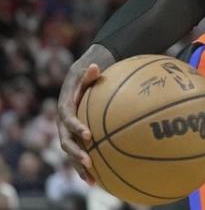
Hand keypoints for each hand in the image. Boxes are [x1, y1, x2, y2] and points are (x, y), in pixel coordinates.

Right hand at [57, 44, 115, 185]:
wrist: (77, 83)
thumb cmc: (86, 78)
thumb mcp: (86, 73)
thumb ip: (89, 74)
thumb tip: (95, 66)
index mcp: (65, 108)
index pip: (68, 119)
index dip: (76, 127)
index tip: (89, 134)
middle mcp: (63, 124)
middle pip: (65, 141)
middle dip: (76, 152)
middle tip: (89, 161)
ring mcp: (67, 133)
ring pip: (71, 153)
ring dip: (79, 167)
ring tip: (92, 180)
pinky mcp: (75, 140)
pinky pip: (79, 155)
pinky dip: (86, 168)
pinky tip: (98, 181)